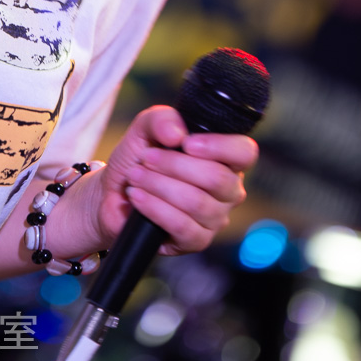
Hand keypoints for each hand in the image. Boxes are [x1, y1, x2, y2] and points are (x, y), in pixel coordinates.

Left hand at [91, 105, 257, 255]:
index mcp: (224, 158)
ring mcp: (215, 218)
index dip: (220, 147)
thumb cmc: (139, 159)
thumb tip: (177, 134)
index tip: (186, 143)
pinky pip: (183, 227)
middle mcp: (227, 190)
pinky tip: (137, 196)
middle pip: (218, 179)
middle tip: (146, 158)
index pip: (245, 152)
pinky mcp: (196, 241)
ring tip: (136, 176)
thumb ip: (162, 119)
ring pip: (198, 203)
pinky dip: (155, 208)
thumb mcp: (145, 129)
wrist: (115, 192)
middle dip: (175, 165)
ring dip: (160, 185)